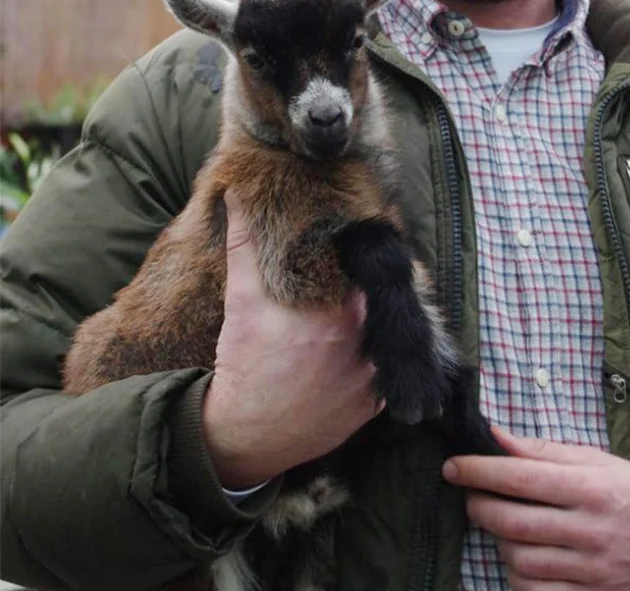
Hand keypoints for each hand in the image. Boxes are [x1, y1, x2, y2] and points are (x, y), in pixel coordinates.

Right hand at [202, 191, 381, 488]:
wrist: (245, 436)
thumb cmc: (243, 364)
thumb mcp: (241, 300)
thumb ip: (245, 243)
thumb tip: (236, 193)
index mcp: (341, 309)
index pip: (374, 258)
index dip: (377, 233)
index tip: (373, 216)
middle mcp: (366, 340)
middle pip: (388, 291)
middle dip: (379, 271)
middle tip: (367, 252)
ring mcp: (374, 374)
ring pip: (392, 328)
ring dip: (383, 309)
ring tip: (365, 293)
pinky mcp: (375, 402)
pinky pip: (388, 365)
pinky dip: (379, 349)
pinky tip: (362, 338)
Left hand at [443, 428, 629, 590]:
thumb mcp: (598, 460)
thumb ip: (545, 451)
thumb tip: (498, 436)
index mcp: (591, 487)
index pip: (521, 477)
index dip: (480, 470)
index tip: (453, 465)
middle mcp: (590, 530)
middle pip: (514, 522)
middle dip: (479, 506)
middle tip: (470, 494)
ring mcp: (590, 570)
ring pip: (520, 560)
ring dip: (497, 540)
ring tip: (498, 523)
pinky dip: (517, 577)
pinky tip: (518, 558)